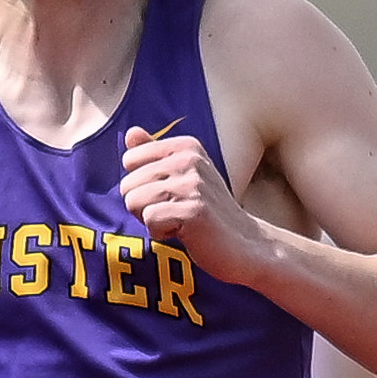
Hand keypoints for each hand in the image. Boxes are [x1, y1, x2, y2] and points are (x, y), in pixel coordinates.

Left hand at [121, 123, 266, 282]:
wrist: (248, 245)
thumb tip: (131, 133)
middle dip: (144, 205)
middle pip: (128, 184)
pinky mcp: (193, 211)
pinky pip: (149, 220)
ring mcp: (192, 185)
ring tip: (181, 222)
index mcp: (187, 147)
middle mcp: (190, 160)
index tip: (171, 194)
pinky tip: (186, 233)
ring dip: (152, 220)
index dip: (142, 184)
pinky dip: (161, 233)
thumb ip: (155, 153)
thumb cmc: (211, 212)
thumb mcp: (186, 175)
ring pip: (134, 202)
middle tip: (176, 212)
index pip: (130, 160)